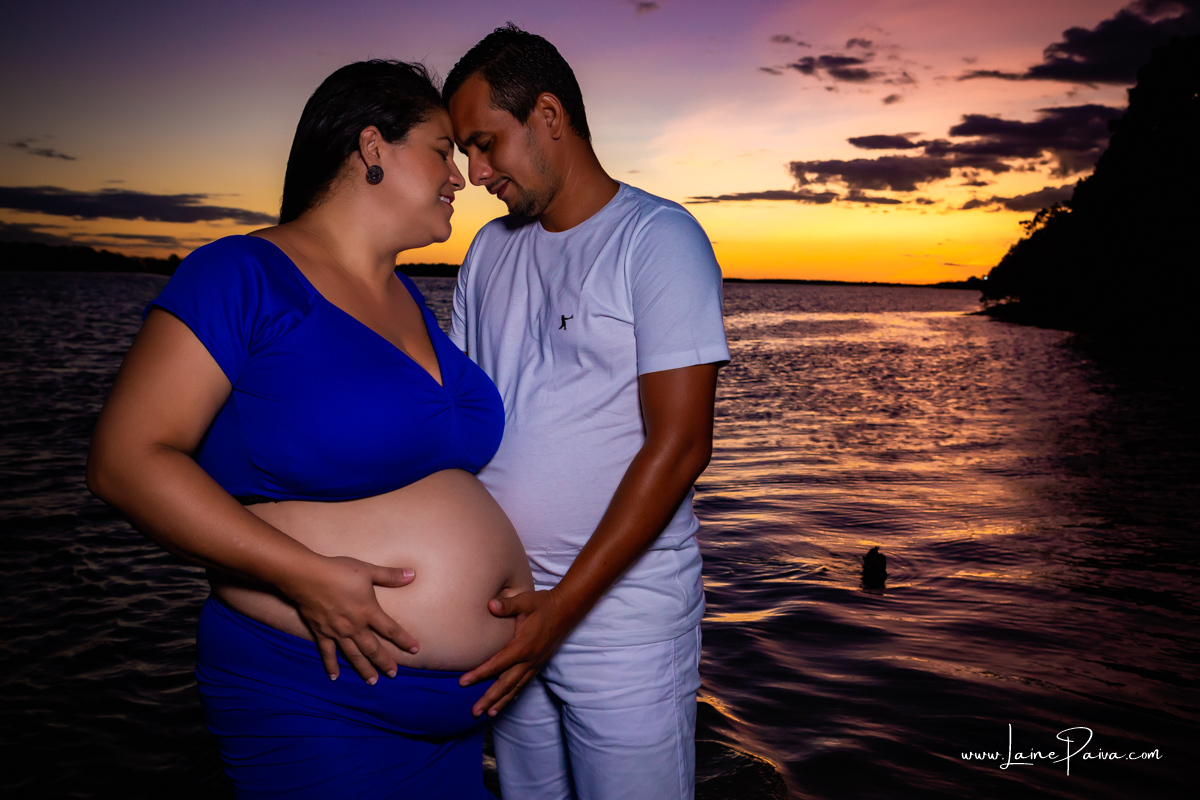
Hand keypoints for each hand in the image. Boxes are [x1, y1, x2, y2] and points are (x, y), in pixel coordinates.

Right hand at [284, 555, 417, 683]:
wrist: (307, 577)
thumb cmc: (339, 571)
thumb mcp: (368, 571)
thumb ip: (390, 575)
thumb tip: (413, 574)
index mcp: (368, 612)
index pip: (391, 629)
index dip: (404, 640)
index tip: (415, 650)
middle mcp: (355, 626)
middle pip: (373, 648)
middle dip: (384, 662)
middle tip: (393, 674)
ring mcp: (337, 632)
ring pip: (353, 655)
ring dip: (364, 669)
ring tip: (372, 681)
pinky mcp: (321, 633)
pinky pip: (328, 653)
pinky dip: (331, 665)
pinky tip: (335, 677)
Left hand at [459, 588, 574, 716]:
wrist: (566, 609)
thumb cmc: (543, 604)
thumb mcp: (525, 601)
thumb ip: (507, 605)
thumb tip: (490, 605)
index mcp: (522, 646)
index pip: (497, 664)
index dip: (479, 674)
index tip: (463, 682)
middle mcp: (529, 660)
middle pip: (506, 684)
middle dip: (489, 699)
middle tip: (475, 712)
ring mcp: (535, 663)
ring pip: (516, 687)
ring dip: (502, 701)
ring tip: (488, 714)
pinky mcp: (539, 664)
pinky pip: (525, 683)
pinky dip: (514, 694)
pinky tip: (507, 700)